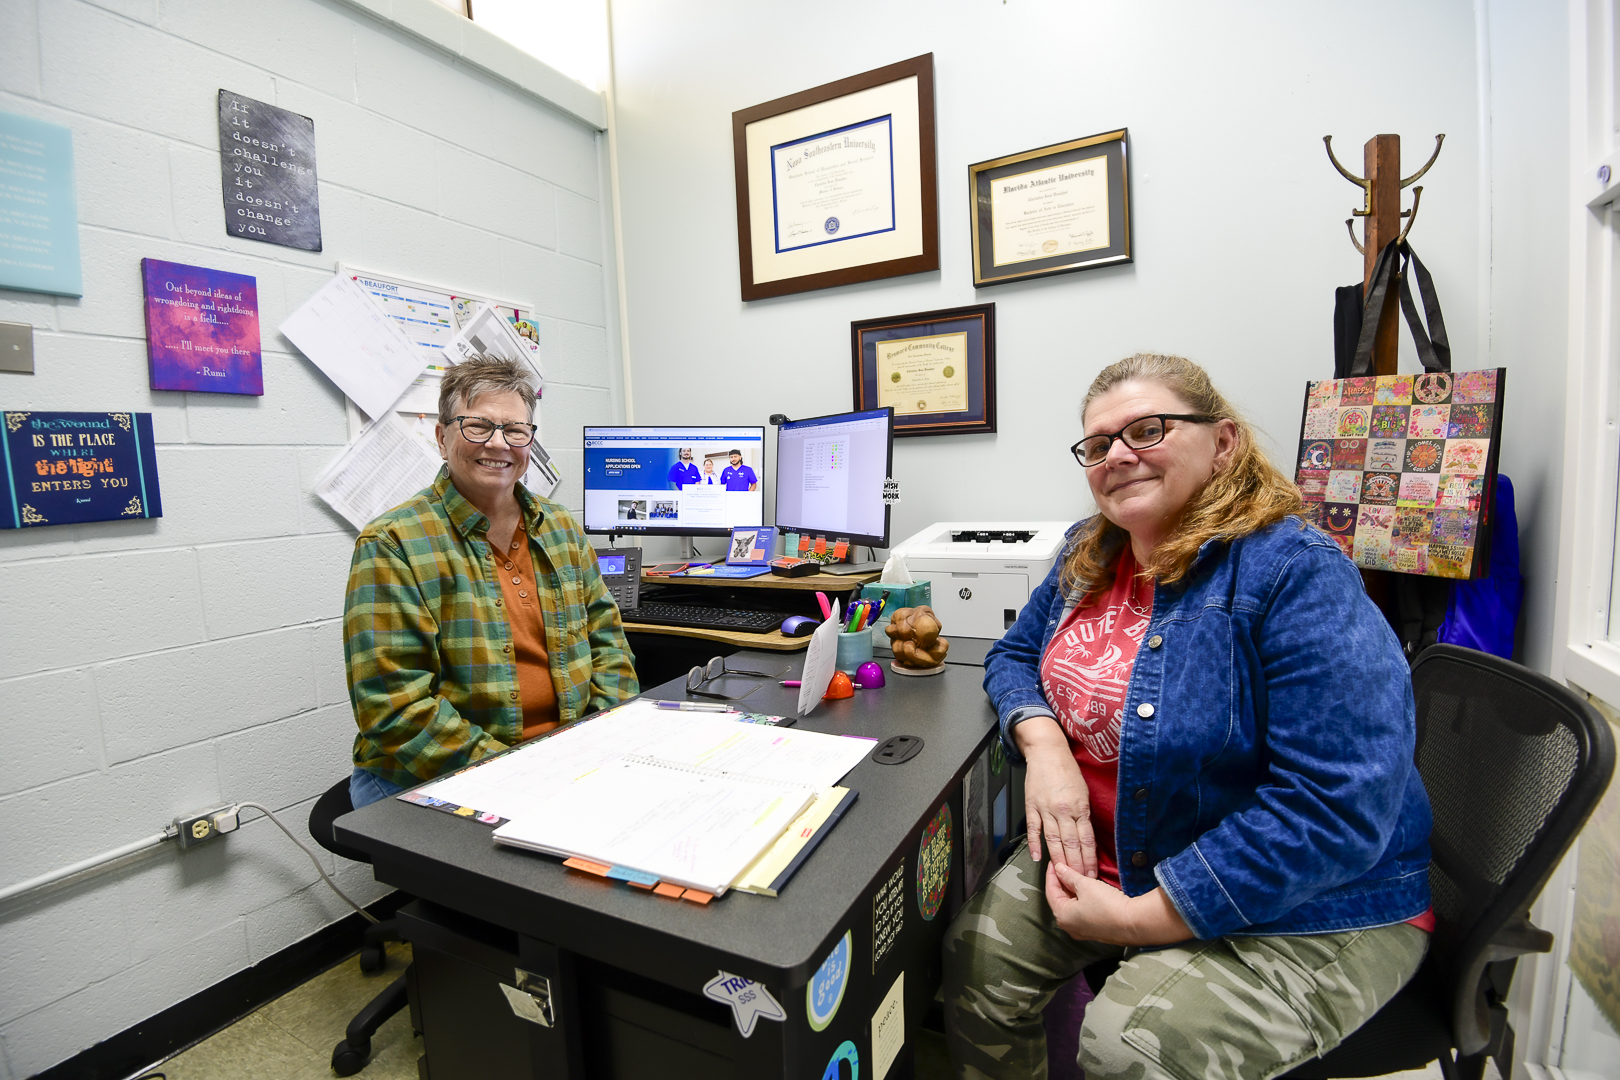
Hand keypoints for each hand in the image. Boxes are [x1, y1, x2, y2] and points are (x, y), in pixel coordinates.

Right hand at [1014, 716, 1096, 877]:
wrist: (1047, 751)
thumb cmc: (1068, 770)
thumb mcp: (1084, 791)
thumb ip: (1085, 814)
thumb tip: (1086, 837)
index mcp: (1080, 806)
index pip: (1086, 839)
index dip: (1089, 859)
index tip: (1092, 874)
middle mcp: (1064, 810)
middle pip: (1071, 843)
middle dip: (1076, 865)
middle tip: (1079, 882)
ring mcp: (1046, 809)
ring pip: (1053, 840)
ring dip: (1059, 860)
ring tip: (1062, 876)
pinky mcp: (1032, 806)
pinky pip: (1034, 828)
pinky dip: (1035, 844)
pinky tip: (1038, 858)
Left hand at [1044, 863, 1193, 945]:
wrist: (1134, 923)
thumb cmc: (1107, 905)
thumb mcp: (1086, 885)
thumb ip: (1069, 876)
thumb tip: (1059, 868)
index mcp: (1062, 916)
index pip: (1051, 891)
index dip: (1052, 874)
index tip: (1054, 862)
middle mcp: (1069, 927)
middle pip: (1060, 900)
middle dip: (1062, 882)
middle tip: (1064, 867)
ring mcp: (1083, 931)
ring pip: (1072, 906)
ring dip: (1072, 891)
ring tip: (1075, 875)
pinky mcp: (1095, 930)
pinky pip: (1083, 912)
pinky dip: (1081, 900)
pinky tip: (1087, 890)